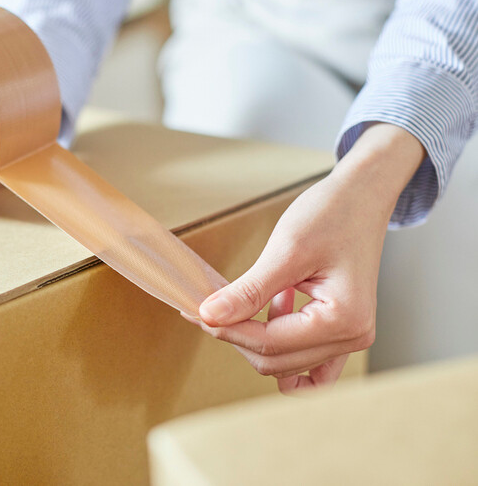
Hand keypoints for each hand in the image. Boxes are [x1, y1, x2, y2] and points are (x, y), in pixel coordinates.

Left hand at [193, 123, 425, 393]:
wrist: (361, 196)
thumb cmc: (332, 214)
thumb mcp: (285, 251)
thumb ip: (248, 291)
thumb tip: (209, 316)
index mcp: (344, 320)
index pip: (270, 344)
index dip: (228, 331)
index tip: (197, 313)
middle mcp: (353, 336)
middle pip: (276, 361)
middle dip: (238, 336)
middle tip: (209, 308)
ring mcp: (350, 337)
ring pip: (286, 362)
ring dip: (255, 339)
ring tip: (239, 303)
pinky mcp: (342, 329)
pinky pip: (307, 361)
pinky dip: (280, 347)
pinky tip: (266, 314)